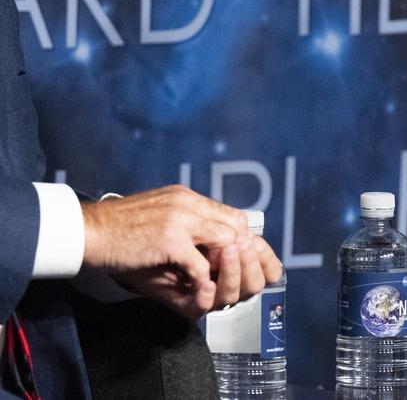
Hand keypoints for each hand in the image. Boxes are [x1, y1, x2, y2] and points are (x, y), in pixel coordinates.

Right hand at [81, 185, 282, 317]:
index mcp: (186, 198)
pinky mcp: (169, 240)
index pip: (231, 214)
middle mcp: (188, 204)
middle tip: (229, 273)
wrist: (87, 230)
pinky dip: (202, 279)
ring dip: (223, 265)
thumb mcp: (157, 213)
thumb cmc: (118, 228)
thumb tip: (206, 242)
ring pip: (225, 242)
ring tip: (216, 281)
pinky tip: (197, 289)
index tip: (234, 257)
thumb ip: (184, 221)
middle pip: (236, 227)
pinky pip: (200, 263)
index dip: (238, 238)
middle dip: (237, 253)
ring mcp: (181, 220)